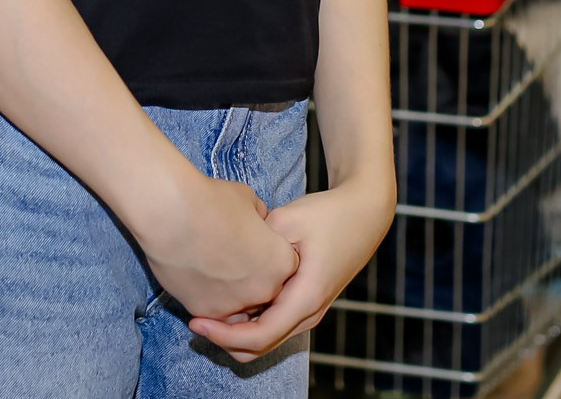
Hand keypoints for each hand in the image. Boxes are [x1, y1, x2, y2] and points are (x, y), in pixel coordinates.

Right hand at [136, 169, 298, 325]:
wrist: (171, 215)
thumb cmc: (212, 202)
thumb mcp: (249, 201)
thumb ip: (259, 221)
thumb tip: (255, 226)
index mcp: (281, 262)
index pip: (283, 266)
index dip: (267, 253)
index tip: (251, 243)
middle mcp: (264, 290)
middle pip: (264, 289)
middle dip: (252, 276)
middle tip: (231, 256)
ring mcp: (236, 305)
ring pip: (240, 305)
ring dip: (232, 291)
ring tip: (212, 267)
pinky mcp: (207, 313)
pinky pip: (214, 311)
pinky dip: (208, 297)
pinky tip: (197, 275)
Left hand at [187, 181, 394, 361]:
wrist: (365, 215)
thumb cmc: (330, 215)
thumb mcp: (289, 220)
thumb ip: (258, 243)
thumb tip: (227, 259)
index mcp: (306, 297)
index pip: (258, 336)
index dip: (223, 335)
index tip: (196, 321)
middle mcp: (309, 313)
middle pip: (260, 346)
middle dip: (224, 339)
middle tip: (195, 318)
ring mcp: (309, 312)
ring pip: (266, 339)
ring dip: (236, 333)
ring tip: (207, 310)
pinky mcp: (305, 304)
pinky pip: (273, 325)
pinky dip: (248, 322)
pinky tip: (229, 300)